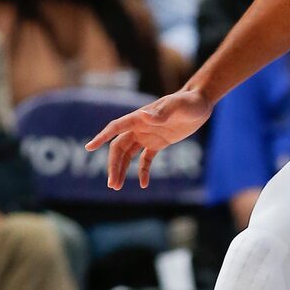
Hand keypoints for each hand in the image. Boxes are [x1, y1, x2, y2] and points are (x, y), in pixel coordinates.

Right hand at [85, 87, 211, 189]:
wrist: (200, 103)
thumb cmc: (188, 102)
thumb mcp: (177, 106)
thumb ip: (162, 112)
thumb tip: (145, 116)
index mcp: (139, 118)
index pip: (116, 128)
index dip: (102, 137)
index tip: (89, 147)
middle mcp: (139, 127)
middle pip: (119, 148)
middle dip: (113, 165)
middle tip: (112, 185)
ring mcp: (147, 136)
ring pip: (128, 155)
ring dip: (122, 170)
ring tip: (117, 187)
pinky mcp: (158, 143)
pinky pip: (146, 160)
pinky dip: (143, 171)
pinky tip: (144, 184)